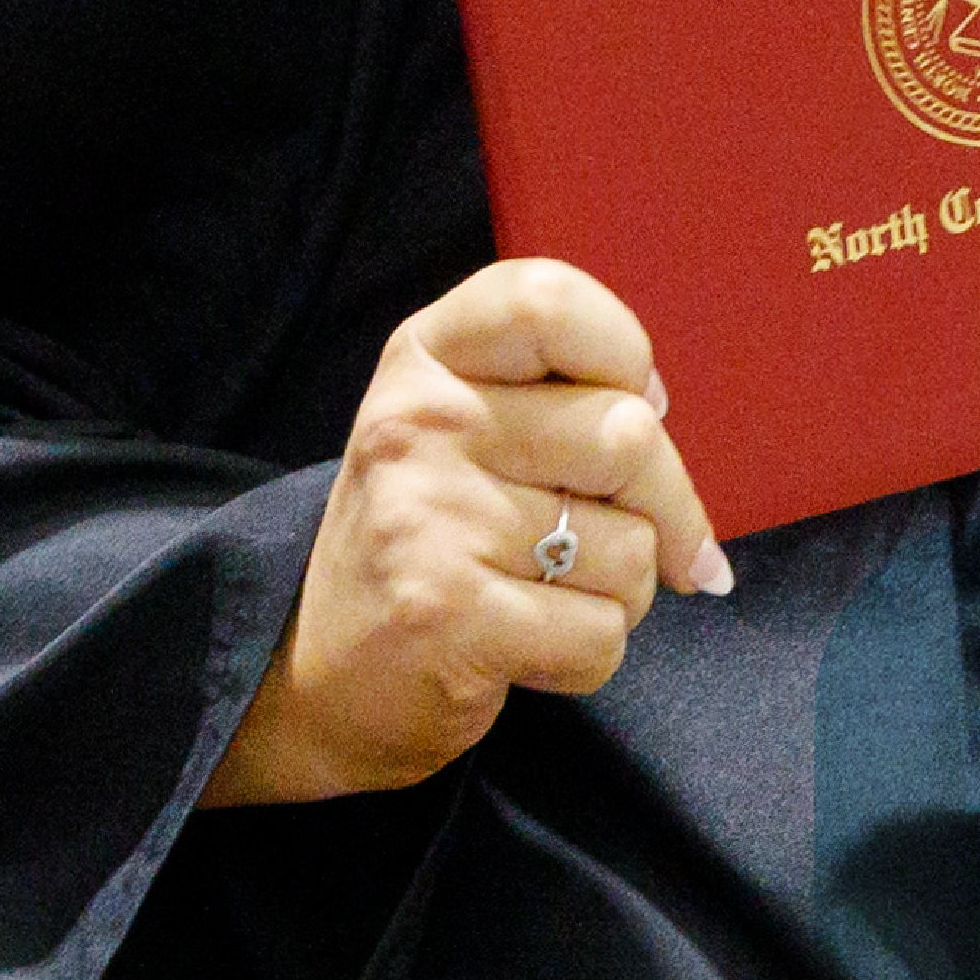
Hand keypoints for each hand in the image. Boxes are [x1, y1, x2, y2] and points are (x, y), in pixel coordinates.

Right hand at [209, 259, 730, 808]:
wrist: (317, 677)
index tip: (634, 406)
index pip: (549, 302)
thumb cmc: (428, 542)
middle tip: (613, 541)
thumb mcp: (462, 429)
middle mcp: (417, 423)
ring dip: (620, 591)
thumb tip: (661, 413)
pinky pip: (603, 633)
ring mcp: (428, 519)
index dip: (623, 353)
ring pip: (632, 547)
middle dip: (662, 506)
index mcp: (424, 358)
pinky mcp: (450, 617)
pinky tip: (526, 649)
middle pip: (628, 435)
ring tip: (544, 595)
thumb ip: (554, 396)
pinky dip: (587, 655)